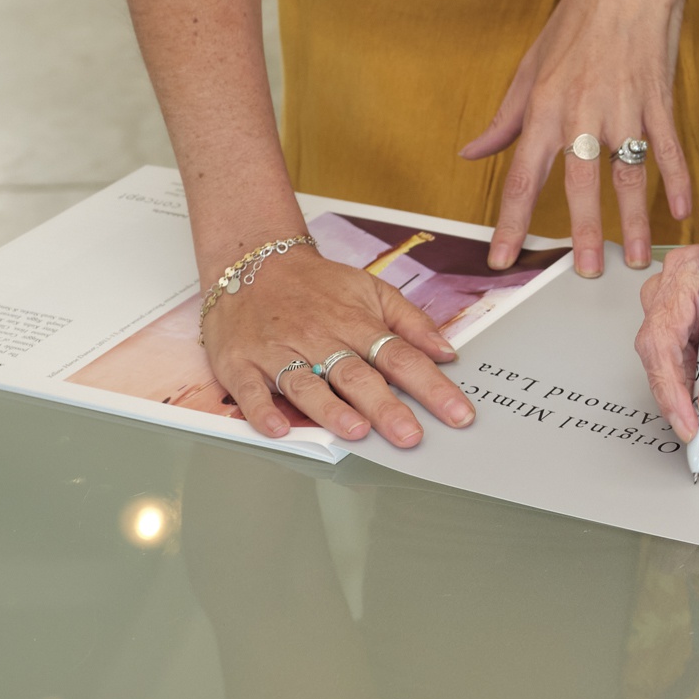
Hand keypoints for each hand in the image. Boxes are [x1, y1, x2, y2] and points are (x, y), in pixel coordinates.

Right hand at [202, 247, 477, 450]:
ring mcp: (278, 351)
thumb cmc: (318, 285)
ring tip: (357, 431)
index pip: (401, 357)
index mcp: (356, 323)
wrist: (255, 262)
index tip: (458, 414)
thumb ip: (411, 322)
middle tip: (411, 436)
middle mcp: (320, 338)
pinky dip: (262, 410)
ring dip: (331, 408)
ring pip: (307, 383)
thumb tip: (448, 352)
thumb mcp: (372, 290)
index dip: (431, 387)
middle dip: (386, 407)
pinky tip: (279, 429)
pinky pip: (249, 390)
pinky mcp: (240, 363)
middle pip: (357, 375)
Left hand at [461, 0, 698, 275]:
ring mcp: (624, 106)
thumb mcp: (532, 64)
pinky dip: (674, 180)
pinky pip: (668, 148)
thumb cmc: (578, 17)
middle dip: (581, 233)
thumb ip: (506, 117)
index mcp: (544, 106)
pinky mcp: (658, 98)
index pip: (523, 176)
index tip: (503, 257)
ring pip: (627, 175)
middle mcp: (582, 112)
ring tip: (637, 258)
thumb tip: (472, 152)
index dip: (512, 222)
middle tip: (583, 272)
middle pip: (579, 185)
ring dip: (632, 221)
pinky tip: (678, 210)